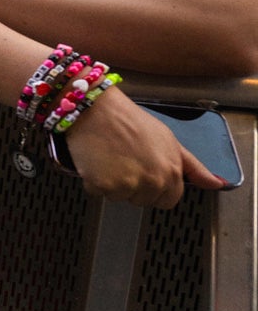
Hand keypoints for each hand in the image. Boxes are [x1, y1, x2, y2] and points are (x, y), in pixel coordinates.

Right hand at [64, 86, 224, 208]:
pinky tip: (97, 161)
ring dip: (113, 184)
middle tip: (125, 160)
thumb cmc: (129, 119)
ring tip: (110, 158)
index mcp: (171, 171)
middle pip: (144, 201)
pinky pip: (98, 194)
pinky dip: (94, 181)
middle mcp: (153, 181)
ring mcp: (128, 185)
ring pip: (120, 198)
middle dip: (133, 187)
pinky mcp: (104, 186)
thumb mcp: (169, 140)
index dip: (156, 187)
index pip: (169, 200)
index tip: (146, 172)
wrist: (96, 108)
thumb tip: (216, 184)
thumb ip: (193, 167)